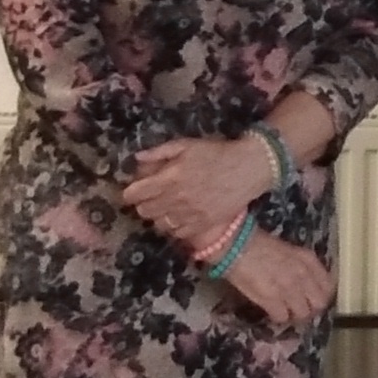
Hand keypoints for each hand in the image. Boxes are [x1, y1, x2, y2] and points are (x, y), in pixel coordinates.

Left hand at [123, 134, 272, 255]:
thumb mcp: (187, 145)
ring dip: (158, 215)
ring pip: (159, 224)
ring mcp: (189, 215)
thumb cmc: (217, 153)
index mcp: (169, 178)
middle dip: (143, 203)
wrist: (248, 168)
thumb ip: (159, 152)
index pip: (135, 193)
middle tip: (150, 197)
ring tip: (165, 207)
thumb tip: (137, 158)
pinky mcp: (202, 225)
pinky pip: (177, 233)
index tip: (132, 191)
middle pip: (145, 211)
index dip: (129, 193)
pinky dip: (174, 226)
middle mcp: (176, 199)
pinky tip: (179, 216)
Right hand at [210, 232, 332, 327]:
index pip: (328, 286)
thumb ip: (302, 267)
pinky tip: (271, 311)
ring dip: (294, 314)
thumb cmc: (258, 243)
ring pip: (302, 314)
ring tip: (285, 310)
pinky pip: (282, 317)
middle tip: (299, 307)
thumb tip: (305, 283)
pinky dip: (277, 317)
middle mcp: (303, 275)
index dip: (320, 295)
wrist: (235, 245)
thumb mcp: (289, 250)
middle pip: (319, 304)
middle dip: (311, 308)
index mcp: (308, 260)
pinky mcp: (272, 300)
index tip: (312, 298)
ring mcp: (289, 289)